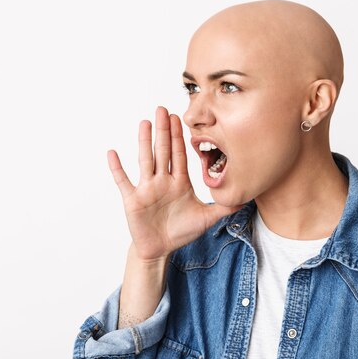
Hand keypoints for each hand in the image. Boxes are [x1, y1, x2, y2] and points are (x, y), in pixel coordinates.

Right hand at [107, 106, 241, 261]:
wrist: (160, 249)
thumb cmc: (181, 232)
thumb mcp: (206, 219)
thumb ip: (223, 208)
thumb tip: (245, 200)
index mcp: (179, 183)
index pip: (179, 155)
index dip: (179, 137)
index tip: (179, 118)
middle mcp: (162, 181)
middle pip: (163, 151)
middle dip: (163, 131)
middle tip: (163, 109)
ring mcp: (147, 189)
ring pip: (146, 160)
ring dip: (145, 142)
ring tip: (145, 122)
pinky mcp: (133, 200)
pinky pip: (123, 181)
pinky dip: (117, 168)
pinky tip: (112, 153)